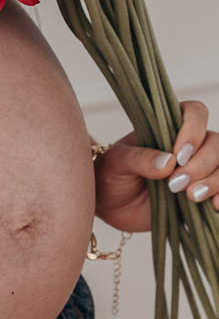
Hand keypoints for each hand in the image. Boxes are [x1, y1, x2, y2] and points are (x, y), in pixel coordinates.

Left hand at [94, 100, 218, 231]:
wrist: (110, 205)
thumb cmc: (111, 175)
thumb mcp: (116, 163)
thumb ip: (138, 159)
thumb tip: (167, 162)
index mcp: (168, 127)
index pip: (195, 113)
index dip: (193, 130)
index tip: (178, 155)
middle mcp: (189, 145)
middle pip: (215, 143)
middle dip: (201, 164)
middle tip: (175, 184)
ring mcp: (198, 168)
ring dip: (214, 181)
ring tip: (191, 196)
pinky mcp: (201, 191)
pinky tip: (215, 205)